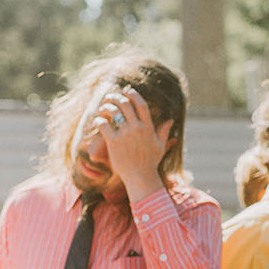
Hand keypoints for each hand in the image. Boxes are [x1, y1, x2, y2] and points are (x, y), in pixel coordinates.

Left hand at [94, 86, 172, 201]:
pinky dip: (99, 120)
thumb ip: (164, 131)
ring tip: (103, 108)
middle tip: (110, 98)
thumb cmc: (150, 163)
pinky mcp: (113, 142)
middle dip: (116, 97)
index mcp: (148, 127)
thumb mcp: (160, 146)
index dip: (133, 94)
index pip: (141, 104)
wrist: (140, 178)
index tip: (127, 90)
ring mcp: (125, 134)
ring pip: (113, 112)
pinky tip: (98, 121)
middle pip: (125, 104)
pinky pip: (104, 124)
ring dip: (106, 106)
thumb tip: (170, 120)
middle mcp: (137, 128)